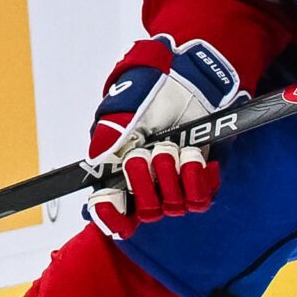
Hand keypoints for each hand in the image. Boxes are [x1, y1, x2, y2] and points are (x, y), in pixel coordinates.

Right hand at [85, 35, 242, 238]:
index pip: (109, 210)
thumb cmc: (153, 93)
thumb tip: (96, 159)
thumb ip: (110, 134)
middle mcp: (143, 184)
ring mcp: (171, 185)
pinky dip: (199, 179)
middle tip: (149, 152)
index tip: (110, 197)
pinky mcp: (197, 181)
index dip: (109, 214)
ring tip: (177, 147)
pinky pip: (200, 199)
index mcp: (117, 170)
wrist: (189, 82)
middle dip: (146, 182)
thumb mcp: (125, 108)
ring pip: (172, 206)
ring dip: (175, 175)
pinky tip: (195, 156)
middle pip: (145, 211)